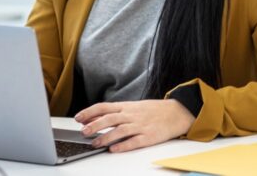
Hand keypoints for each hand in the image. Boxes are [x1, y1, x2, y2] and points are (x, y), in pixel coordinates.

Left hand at [74, 99, 194, 152]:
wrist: (178, 112)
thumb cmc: (154, 111)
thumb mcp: (134, 107)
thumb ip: (116, 112)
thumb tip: (94, 117)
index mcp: (127, 106)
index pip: (105, 107)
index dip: (90, 112)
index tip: (78, 118)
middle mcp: (132, 115)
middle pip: (110, 118)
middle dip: (95, 125)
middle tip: (83, 132)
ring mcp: (141, 125)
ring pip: (120, 130)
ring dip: (105, 137)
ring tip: (95, 144)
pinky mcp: (149, 136)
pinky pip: (134, 141)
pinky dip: (123, 146)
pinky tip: (113, 149)